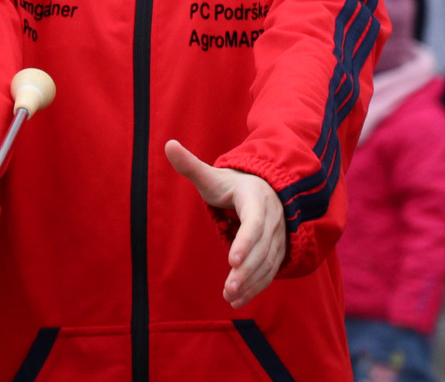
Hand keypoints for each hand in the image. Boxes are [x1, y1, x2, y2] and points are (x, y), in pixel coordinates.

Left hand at [164, 140, 284, 306]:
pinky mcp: (276, 251)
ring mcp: (277, 237)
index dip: (245, 242)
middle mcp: (271, 219)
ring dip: (250, 282)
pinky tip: (238, 300)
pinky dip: (256, 287)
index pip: (254, 223)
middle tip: (228, 288)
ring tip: (230, 297)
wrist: (266, 191)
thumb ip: (191, 165)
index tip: (232, 260)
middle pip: (261, 249)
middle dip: (246, 270)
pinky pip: (269, 272)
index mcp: (255, 199)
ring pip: (267, 263)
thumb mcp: (212, 177)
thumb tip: (168, 144)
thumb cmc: (232, 185)